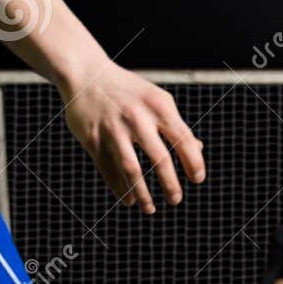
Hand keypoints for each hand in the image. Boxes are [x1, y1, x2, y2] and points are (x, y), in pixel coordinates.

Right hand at [60, 64, 205, 213]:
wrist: (86, 74)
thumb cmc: (127, 91)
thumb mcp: (156, 100)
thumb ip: (175, 125)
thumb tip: (197, 151)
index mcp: (158, 106)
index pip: (183, 140)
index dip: (193, 163)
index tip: (197, 180)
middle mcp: (137, 117)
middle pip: (160, 159)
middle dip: (170, 184)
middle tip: (176, 200)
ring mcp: (113, 129)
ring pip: (132, 171)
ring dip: (143, 195)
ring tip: (150, 209)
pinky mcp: (93, 139)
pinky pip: (109, 171)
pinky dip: (120, 189)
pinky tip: (129, 200)